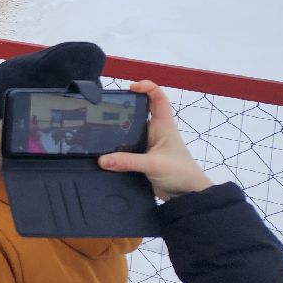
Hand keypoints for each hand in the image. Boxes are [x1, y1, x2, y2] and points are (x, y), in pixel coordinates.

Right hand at [98, 81, 213, 199]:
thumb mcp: (154, 164)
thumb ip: (127, 161)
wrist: (187, 195)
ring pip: (128, 130)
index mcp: (163, 125)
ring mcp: (147, 144)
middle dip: (122, 106)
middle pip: (138, 111)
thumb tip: (101, 160)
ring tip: (95, 125)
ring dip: (115, 128)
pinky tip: (101, 148)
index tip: (130, 87)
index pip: (158, 98)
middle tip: (102, 107)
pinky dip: (114, 146)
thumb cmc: (180, 172)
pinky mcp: (141, 158)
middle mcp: (154, 131)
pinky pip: (125, 147)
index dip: (146, 87)